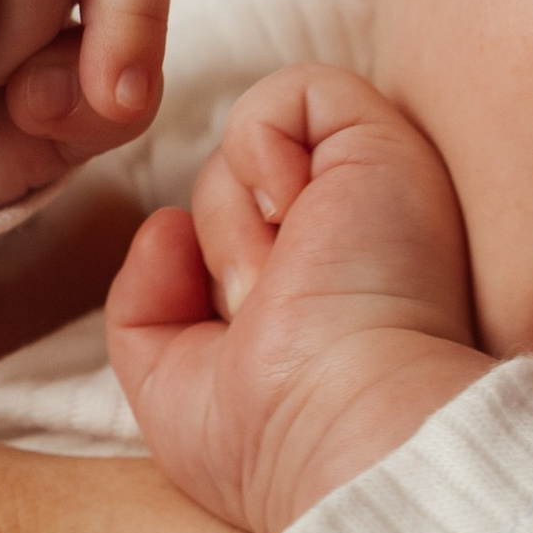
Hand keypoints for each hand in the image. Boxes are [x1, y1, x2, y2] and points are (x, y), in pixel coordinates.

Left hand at [108, 67, 491, 532]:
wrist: (350, 430)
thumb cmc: (271, 439)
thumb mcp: (173, 386)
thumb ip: (148, 304)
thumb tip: (165, 222)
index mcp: (326, 288)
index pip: (239, 238)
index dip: (208, 281)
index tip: (244, 341)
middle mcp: (355, 234)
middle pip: (230, 189)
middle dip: (222, 250)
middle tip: (270, 311)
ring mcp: (371, 188)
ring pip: (250, 147)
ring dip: (237, 219)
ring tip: (288, 277)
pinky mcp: (384, 145)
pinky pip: (292, 92)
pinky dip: (261, 143)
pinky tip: (290, 210)